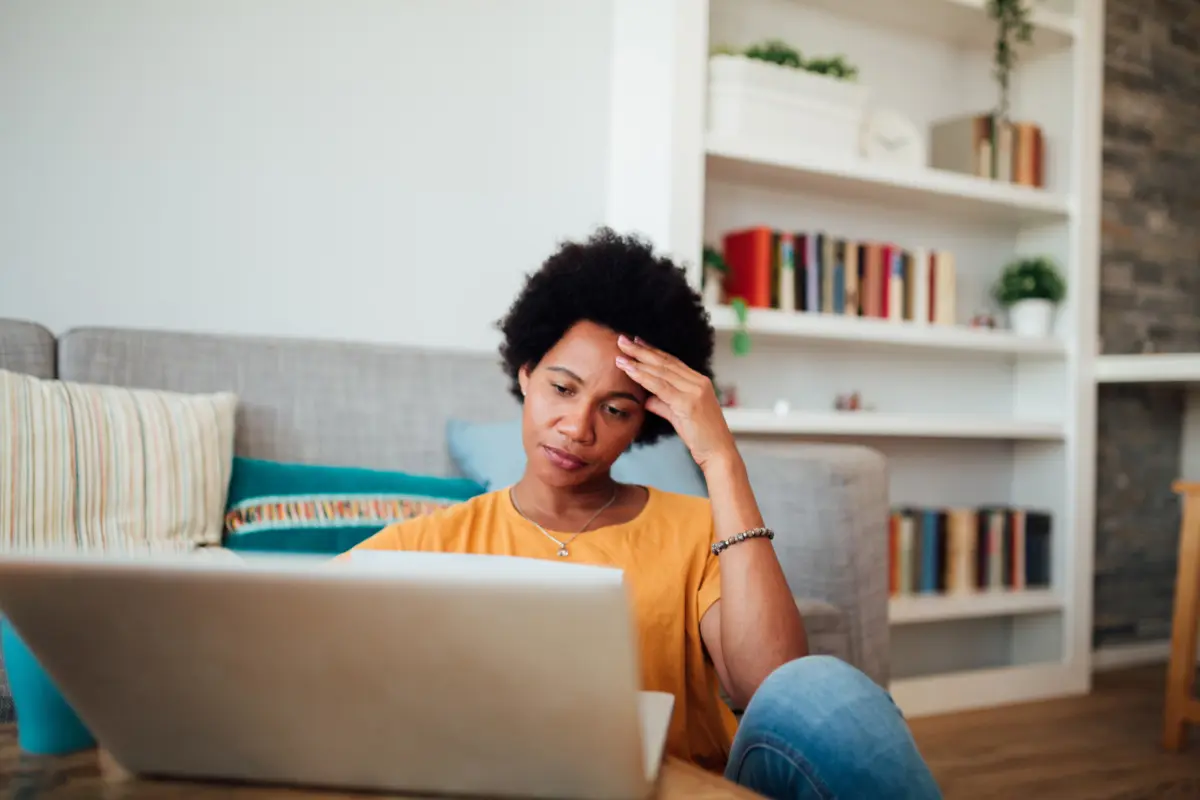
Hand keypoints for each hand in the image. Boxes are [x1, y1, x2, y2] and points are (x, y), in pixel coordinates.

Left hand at [615, 335, 737, 471]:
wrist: (718, 453)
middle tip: (622, 340)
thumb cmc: (702, 438)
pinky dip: (643, 377)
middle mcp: (698, 382)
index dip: (652, 351)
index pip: (672, 362)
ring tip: (620, 354)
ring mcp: (695, 391)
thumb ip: (663, 405)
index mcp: (699, 382)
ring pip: (661, 371)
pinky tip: (630, 371)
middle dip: (641, 350)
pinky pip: (661, 386)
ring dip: (638, 362)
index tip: (636, 343)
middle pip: (665, 362)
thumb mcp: (679, 417)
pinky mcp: (689, 403)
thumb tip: (647, 399)